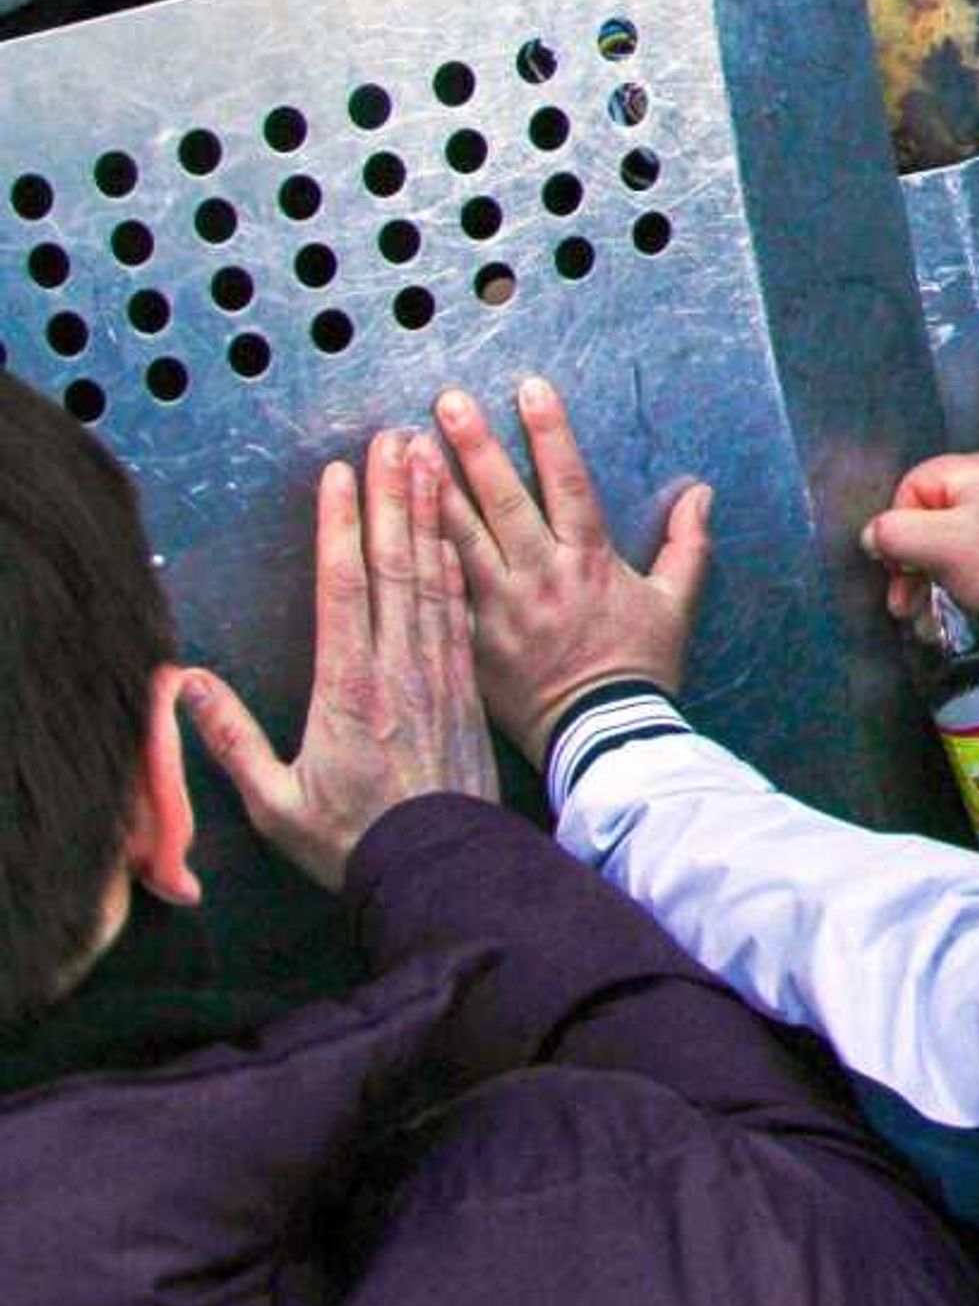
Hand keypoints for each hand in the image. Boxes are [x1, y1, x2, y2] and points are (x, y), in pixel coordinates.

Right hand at [181, 430, 499, 891]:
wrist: (443, 867)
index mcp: (350, 689)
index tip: (339, 474)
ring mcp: (438, 673)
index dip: (342, 525)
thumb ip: (231, 741)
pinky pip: (460, 611)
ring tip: (430, 461)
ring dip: (432, 517)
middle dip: (394, 497)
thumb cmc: (352, 841)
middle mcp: (398, 668)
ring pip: (435, 578)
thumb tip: (185, 686)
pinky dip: (457, 564)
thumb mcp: (275, 803)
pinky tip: (456, 533)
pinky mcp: (465, 686)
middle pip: (397, 566)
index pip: (346, 588)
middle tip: (395, 438)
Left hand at [433, 378, 712, 758]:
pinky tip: (391, 526)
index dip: (551, 433)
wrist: (601, 738)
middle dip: (476, 446)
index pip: (569, 483)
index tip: (530, 389)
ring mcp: (499, 610)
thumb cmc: (640, 670)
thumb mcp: (675, 605)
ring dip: (433, 489)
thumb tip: (701, 494)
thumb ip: (687, 545)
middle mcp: (541, 577)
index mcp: (590, 562)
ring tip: (405, 447)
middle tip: (446, 401)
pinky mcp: (470, 642)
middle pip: (504, 500)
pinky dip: (416, 555)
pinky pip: (438, 591)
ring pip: (460, 538)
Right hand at [866, 450, 978, 635]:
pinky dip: (951, 588)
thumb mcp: (940, 543)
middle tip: (901, 606)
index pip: (912, 488)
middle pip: (927, 522)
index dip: (896, 527)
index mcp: (977, 470)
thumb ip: (895, 533)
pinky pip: (968, 563)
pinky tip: (940, 621)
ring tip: (920, 622)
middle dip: (908, 568)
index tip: (896, 565)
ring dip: (924, 586)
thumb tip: (872, 536)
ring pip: (945, 548)